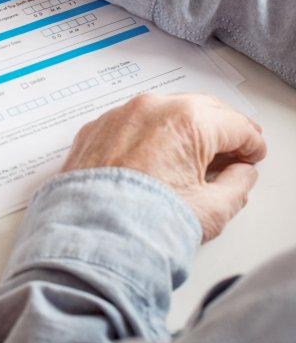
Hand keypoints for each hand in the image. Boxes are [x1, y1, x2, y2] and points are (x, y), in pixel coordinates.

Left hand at [62, 93, 266, 240]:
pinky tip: (155, 156)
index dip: (250, 145)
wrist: (92, 234)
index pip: (235, 125)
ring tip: (194, 155)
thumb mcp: (212, 210)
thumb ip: (237, 185)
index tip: (251, 156)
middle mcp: (151, 108)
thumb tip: (239, 174)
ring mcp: (119, 114)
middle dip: (221, 130)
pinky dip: (149, 133)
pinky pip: (132, 121)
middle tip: (232, 152)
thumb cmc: (143, 222)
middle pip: (201, 108)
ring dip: (184, 128)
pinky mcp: (96, 127)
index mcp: (187, 120)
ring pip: (164, 110)